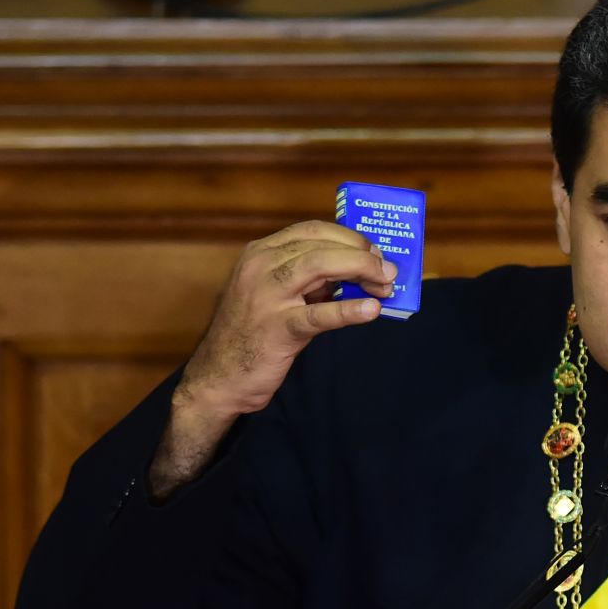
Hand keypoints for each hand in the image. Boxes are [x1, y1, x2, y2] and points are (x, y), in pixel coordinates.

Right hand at [149, 221, 392, 499]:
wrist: (219, 378)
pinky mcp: (277, 329)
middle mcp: (260, 266)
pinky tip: (371, 311)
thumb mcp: (276, 296)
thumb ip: (309, 281)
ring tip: (386, 284)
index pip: (312, 230)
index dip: (349, 237)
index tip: (374, 250)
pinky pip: (318, 315)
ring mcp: (266, 296)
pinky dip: (348, 310)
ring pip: (319, 265)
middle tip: (388, 269)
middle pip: (320, 244)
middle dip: (361, 253)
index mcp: (260, 253)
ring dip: (360, 269)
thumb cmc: (252, 335)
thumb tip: (358, 273)